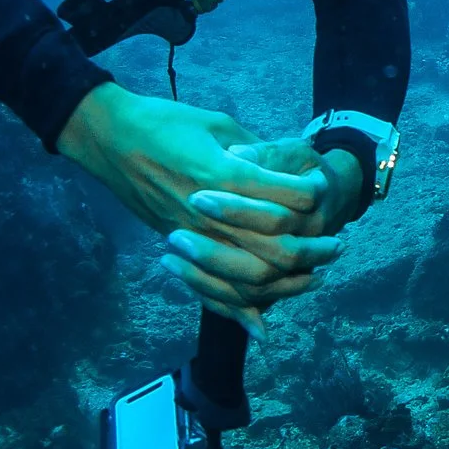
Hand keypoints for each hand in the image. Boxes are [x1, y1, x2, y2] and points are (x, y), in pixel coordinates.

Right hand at [59, 87, 337, 329]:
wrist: (110, 138)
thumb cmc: (166, 122)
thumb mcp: (218, 124)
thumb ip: (255, 151)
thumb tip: (287, 169)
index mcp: (223, 175)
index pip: (284, 199)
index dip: (312, 197)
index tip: (325, 192)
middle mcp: (210, 213)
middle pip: (275, 248)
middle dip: (312, 251)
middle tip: (338, 247)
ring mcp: (191, 235)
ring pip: (248, 277)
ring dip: (287, 283)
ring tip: (315, 277)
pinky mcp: (175, 248)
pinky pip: (209, 291)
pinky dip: (237, 312)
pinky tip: (262, 325)